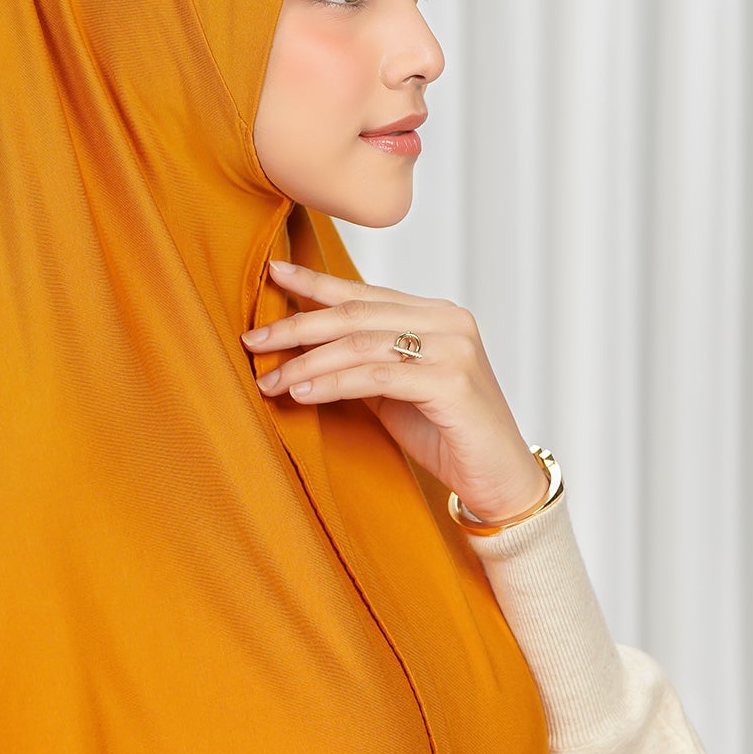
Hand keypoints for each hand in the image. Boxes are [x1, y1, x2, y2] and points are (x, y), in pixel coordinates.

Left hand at [241, 262, 549, 525]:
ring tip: (269, 379)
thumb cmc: (446, 435)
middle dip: (297, 325)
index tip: (273, 274)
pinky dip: (333, 384)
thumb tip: (303, 348)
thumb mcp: (395, 391)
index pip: (364, 294)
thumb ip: (362, 362)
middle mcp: (448, 322)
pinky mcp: (452, 382)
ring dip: (306, 362)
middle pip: (355, 314)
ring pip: (360, 343)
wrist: (499, 479)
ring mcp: (453, 348)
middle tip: (253, 339)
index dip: (315, 283)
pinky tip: (302, 392)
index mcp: (435, 314)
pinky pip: (376, 376)